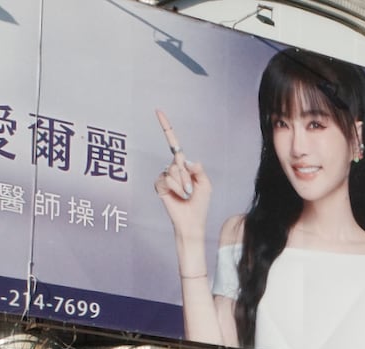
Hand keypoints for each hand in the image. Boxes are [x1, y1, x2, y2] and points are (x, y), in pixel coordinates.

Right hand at [153, 109, 211, 242]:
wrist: (192, 221)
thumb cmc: (200, 204)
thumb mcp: (206, 184)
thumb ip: (198, 170)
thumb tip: (186, 159)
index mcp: (184, 166)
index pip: (174, 144)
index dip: (167, 128)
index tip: (158, 111)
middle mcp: (173, 168)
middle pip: (178, 161)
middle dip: (188, 176)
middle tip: (191, 190)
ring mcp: (164, 176)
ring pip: (173, 171)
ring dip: (183, 185)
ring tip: (186, 195)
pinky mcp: (159, 185)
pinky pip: (167, 179)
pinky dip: (176, 188)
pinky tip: (179, 197)